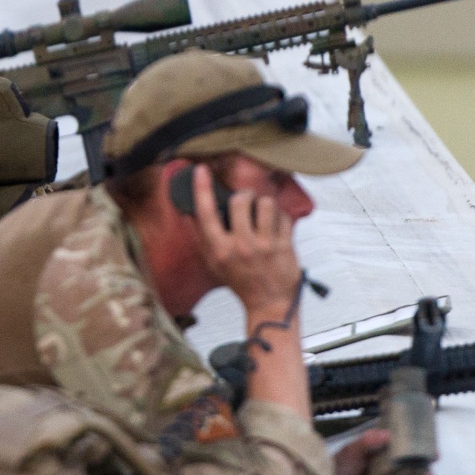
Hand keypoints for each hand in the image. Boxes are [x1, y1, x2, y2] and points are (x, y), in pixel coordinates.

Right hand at [186, 162, 300, 312]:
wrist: (269, 303)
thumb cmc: (240, 282)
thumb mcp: (213, 263)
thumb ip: (201, 237)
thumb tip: (189, 211)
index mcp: (219, 250)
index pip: (206, 213)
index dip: (201, 188)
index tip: (201, 170)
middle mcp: (241, 247)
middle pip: (240, 201)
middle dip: (244, 195)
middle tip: (247, 201)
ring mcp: (264, 246)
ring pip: (265, 204)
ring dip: (265, 204)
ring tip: (264, 213)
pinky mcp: (284, 247)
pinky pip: (284, 216)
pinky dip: (281, 216)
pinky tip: (277, 226)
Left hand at [322, 429, 435, 474]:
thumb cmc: (337, 468)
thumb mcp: (351, 451)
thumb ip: (367, 442)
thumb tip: (387, 434)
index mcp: (383, 456)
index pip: (407, 452)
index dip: (421, 451)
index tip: (433, 450)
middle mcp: (389, 472)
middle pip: (414, 471)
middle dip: (424, 470)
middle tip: (428, 468)